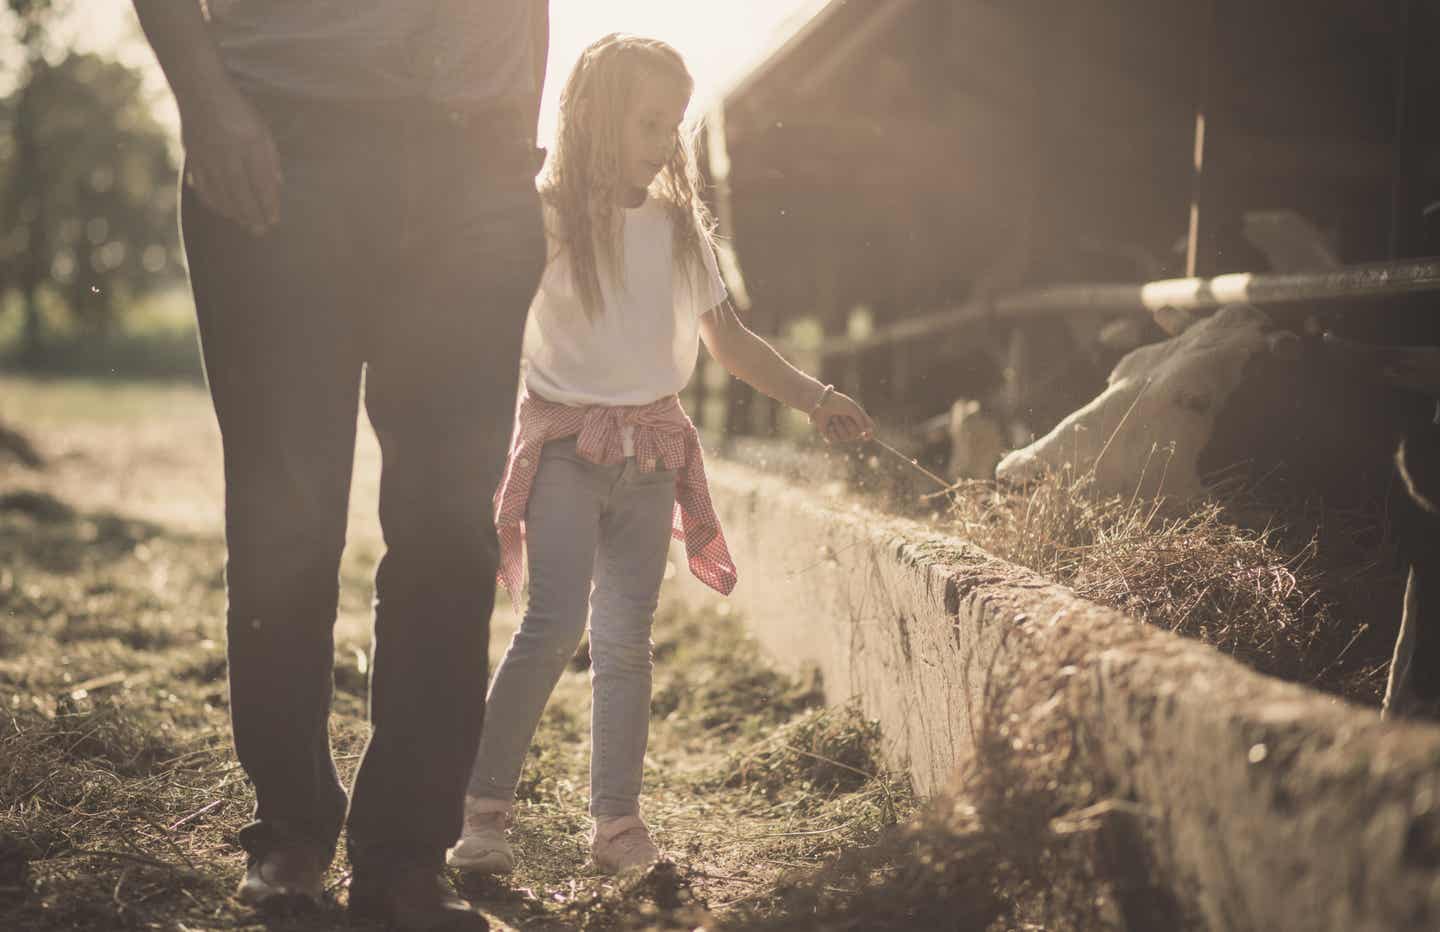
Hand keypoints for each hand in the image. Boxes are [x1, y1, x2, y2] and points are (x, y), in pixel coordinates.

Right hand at [181, 85, 281, 234]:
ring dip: (234, 213)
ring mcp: (208, 156)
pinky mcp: (193, 156)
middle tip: (261, 231)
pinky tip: (223, 210)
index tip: (274, 220)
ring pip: (221, 193)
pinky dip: (213, 201)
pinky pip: (202, 186)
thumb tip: (277, 187)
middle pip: (242, 193)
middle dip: (252, 215)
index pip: (262, 182)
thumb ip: (270, 159)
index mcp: (250, 144)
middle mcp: (229, 152)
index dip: (268, 204)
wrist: (200, 90)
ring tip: (245, 223)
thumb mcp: (262, 130)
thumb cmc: (238, 110)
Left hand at [809, 389, 873, 443]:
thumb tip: (867, 431)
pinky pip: (837, 439)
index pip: (868, 430)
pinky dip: (833, 431)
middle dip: (849, 424)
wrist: (821, 403)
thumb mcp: (853, 408)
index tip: (866, 437)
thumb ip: (862, 420)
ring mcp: (841, 431)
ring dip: (840, 426)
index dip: (868, 435)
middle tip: (842, 415)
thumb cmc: (837, 403)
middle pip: (857, 434)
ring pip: (846, 438)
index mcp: (858, 418)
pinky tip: (829, 424)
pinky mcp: (832, 435)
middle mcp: (851, 426)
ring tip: (834, 417)